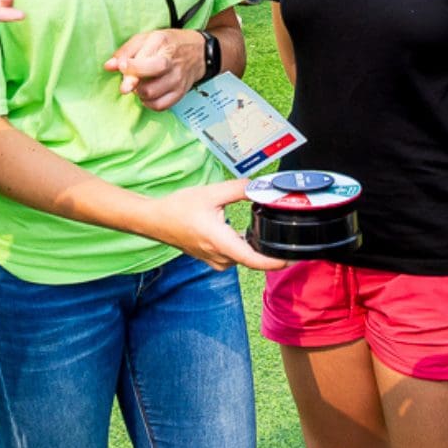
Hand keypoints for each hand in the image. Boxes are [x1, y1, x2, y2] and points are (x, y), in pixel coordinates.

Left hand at [106, 28, 202, 110]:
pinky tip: (147, 94)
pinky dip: (149, 103)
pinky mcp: (180, 93)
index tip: (122, 67)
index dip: (131, 67)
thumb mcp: (146, 38)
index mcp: (162, 44)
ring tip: (138, 85)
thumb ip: (126, 51)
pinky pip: (161, 106)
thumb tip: (108, 66)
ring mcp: (177, 80)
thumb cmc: (168, 43)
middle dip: (133, 85)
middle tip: (126, 85)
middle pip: (150, 82)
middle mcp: (172, 64)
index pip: (146, 61)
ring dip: (139, 93)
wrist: (198, 51)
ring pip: (152, 95)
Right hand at [138, 179, 284, 270]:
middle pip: (253, 259)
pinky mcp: (212, 259)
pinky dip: (244, 248)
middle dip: (270, 249)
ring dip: (255, 247)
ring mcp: (215, 260)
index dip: (275, 262)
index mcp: (220, 242)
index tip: (291, 258)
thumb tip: (260, 186)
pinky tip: (247, 234)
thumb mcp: (211, 193)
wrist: (156, 220)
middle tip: (285, 235)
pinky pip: (235, 257)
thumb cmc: (178, 209)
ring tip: (268, 232)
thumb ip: (239, 189)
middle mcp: (219, 256)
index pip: (254, 260)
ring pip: (244, 257)